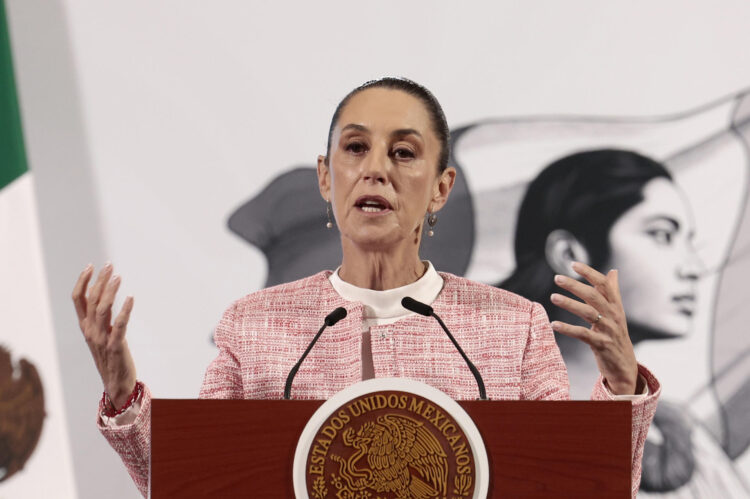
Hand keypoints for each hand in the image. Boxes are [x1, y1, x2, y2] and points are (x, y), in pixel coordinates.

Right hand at [72, 263, 136, 408]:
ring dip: (110, 291)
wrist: (116, 384)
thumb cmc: (110, 357)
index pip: (78, 299)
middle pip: (91, 300)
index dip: (83, 282)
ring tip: (118, 277)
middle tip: (109, 265)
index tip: (91, 266)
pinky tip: (131, 298)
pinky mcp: (115, 346)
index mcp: (85, 327)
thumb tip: (102, 297)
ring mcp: (101, 339)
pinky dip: (125, 310)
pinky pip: (119, 325)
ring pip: (102, 309)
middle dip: (100, 280)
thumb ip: (99, 318)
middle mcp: (90, 331)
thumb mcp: (100, 335)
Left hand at [549, 262, 639, 394]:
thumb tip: (613, 271)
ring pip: (588, 313)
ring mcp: (608, 330)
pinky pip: (583, 334)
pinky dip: (568, 329)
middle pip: (594, 296)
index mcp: (616, 306)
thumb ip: (613, 291)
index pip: (604, 284)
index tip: (573, 264)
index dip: (589, 273)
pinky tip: (554, 324)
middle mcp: (614, 316)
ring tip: (553, 297)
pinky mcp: (601, 345)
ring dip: (570, 304)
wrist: (625, 367)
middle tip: (557, 278)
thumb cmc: (616, 335)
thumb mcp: (616, 312)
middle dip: (575, 285)